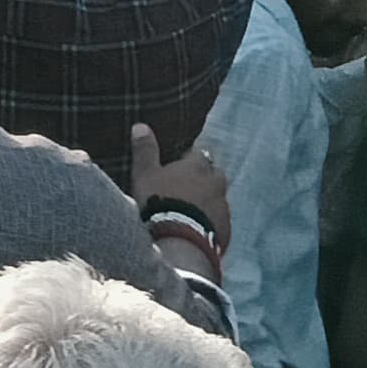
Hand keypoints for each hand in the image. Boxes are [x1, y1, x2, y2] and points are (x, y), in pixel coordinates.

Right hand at [127, 123, 227, 240]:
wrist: (180, 241)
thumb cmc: (159, 202)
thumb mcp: (145, 173)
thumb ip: (145, 150)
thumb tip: (140, 126)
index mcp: (197, 166)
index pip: (198, 154)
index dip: (189, 159)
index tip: (179, 164)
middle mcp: (216, 184)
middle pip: (214, 175)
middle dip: (204, 179)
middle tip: (187, 187)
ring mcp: (223, 208)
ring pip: (217, 200)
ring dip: (207, 202)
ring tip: (189, 212)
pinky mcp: (225, 230)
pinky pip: (218, 223)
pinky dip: (209, 223)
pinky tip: (195, 231)